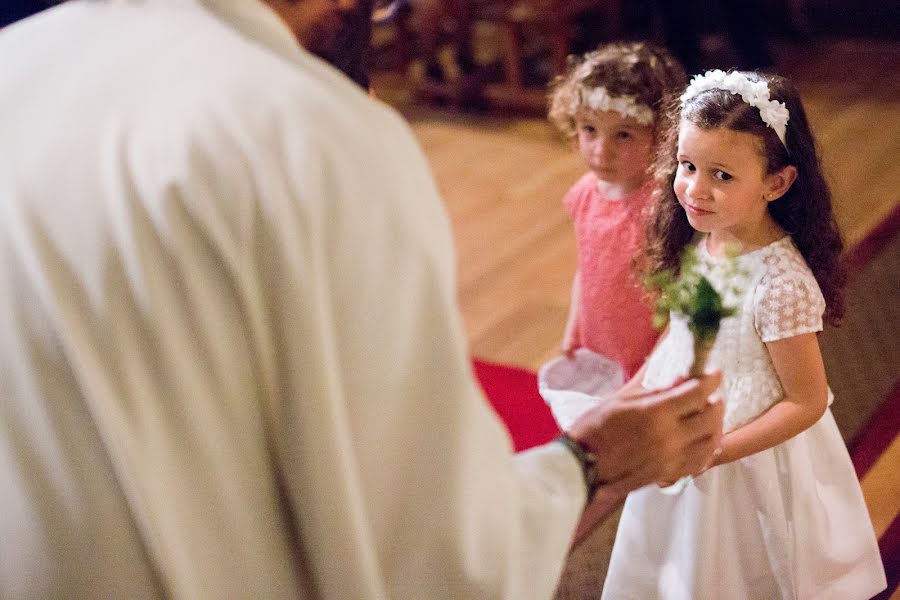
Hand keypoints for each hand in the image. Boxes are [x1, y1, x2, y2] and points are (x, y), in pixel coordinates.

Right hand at [568, 372, 723, 499]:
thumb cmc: (595, 429)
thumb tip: (663, 358)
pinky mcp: (669, 473)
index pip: (698, 393)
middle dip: (715, 402)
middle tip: (711, 394)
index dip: (710, 380)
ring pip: (711, 441)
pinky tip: (703, 442)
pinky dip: (706, 449)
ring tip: (709, 416)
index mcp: (657, 413)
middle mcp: (670, 437)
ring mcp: (671, 458)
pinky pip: (700, 462)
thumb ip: (650, 381)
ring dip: (715, 426)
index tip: (713, 374)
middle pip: (711, 417)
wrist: (583, 465)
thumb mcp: (621, 397)